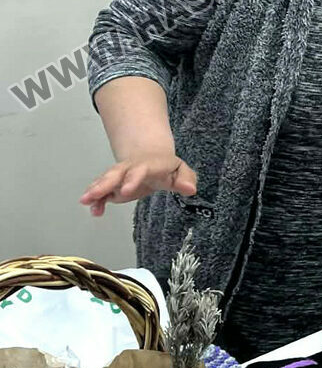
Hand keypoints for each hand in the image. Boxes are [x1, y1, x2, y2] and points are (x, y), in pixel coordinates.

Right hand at [80, 152, 196, 216]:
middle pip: (116, 174)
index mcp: (149, 165)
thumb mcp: (181, 171)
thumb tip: (190, 189)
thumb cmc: (167, 167)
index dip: (132, 179)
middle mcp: (130, 168)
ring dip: (94, 190)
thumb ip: (186, 179)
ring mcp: (120, 175)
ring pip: (105, 181)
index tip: (125, 191)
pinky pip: (102, 191)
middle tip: (93, 195)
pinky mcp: (114, 184)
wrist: (151, 157)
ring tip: (85, 201)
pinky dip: (97, 200)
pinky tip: (94, 210)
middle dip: (104, 184)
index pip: (140, 171)